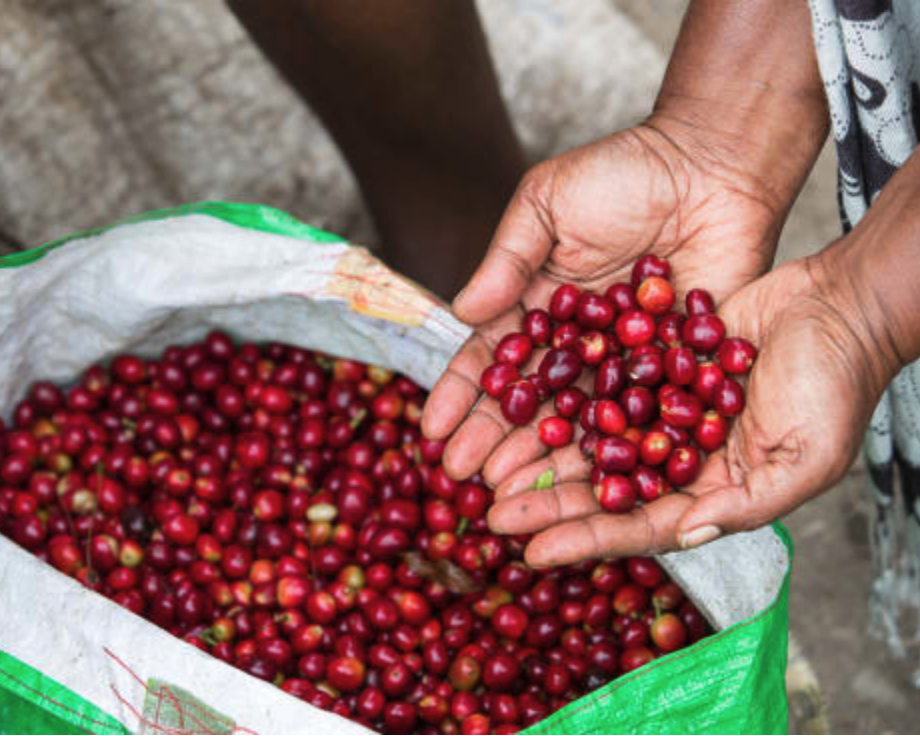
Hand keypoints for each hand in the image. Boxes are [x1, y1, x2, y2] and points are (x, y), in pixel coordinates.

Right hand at [422, 120, 789, 485]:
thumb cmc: (624, 173)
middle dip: (491, 437)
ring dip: (541, 454)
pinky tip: (586, 478)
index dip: (461, 393)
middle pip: (528, 399)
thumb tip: (462, 312)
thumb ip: (507, 257)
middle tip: (462, 476)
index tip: (433, 430)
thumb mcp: (547, 202)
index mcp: (537, 304)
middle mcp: (575, 341)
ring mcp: (622, 361)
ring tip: (509, 489)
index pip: (490, 357)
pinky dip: (612, 447)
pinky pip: (638, 414)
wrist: (713, 165)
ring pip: (575, 417)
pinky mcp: (672, 370)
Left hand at [486, 253, 891, 564]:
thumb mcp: (805, 456)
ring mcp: (659, 410)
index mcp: (710, 491)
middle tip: (490, 513)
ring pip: (588, 439)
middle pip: (601, 487)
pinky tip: (520, 402)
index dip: (585, 540)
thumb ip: (747, 504)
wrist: (837, 305)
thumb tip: (683, 533)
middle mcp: (676, 457)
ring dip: (541, 453)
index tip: (532, 552)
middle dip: (547, 502)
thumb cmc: (836, 384)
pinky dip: (560, 394)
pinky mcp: (649, 364)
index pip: (638, 525)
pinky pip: (597, 383)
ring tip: (489, 468)